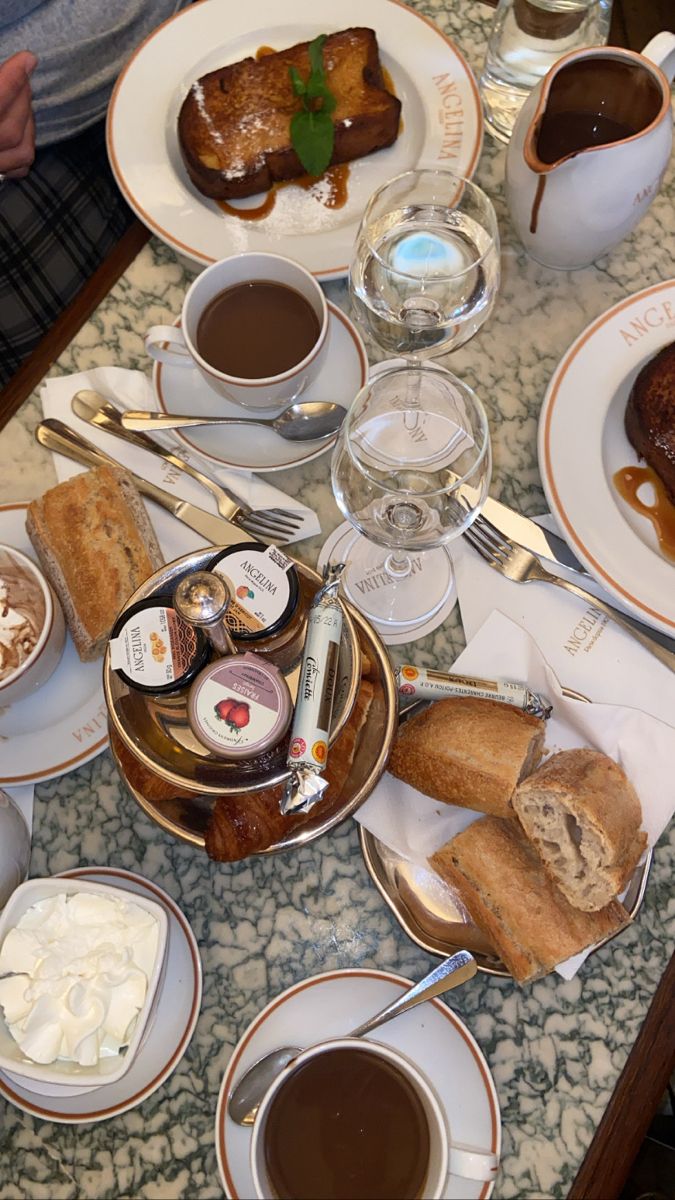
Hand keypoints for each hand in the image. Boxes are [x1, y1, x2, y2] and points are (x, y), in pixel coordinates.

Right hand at [0, 51, 37, 178]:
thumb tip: (24, 63)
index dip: (10, 81)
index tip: (27, 59)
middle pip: (11, 129)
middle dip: (21, 98)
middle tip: (23, 76)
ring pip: (21, 149)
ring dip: (27, 120)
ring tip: (21, 99)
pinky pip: (20, 166)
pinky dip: (26, 144)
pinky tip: (22, 127)